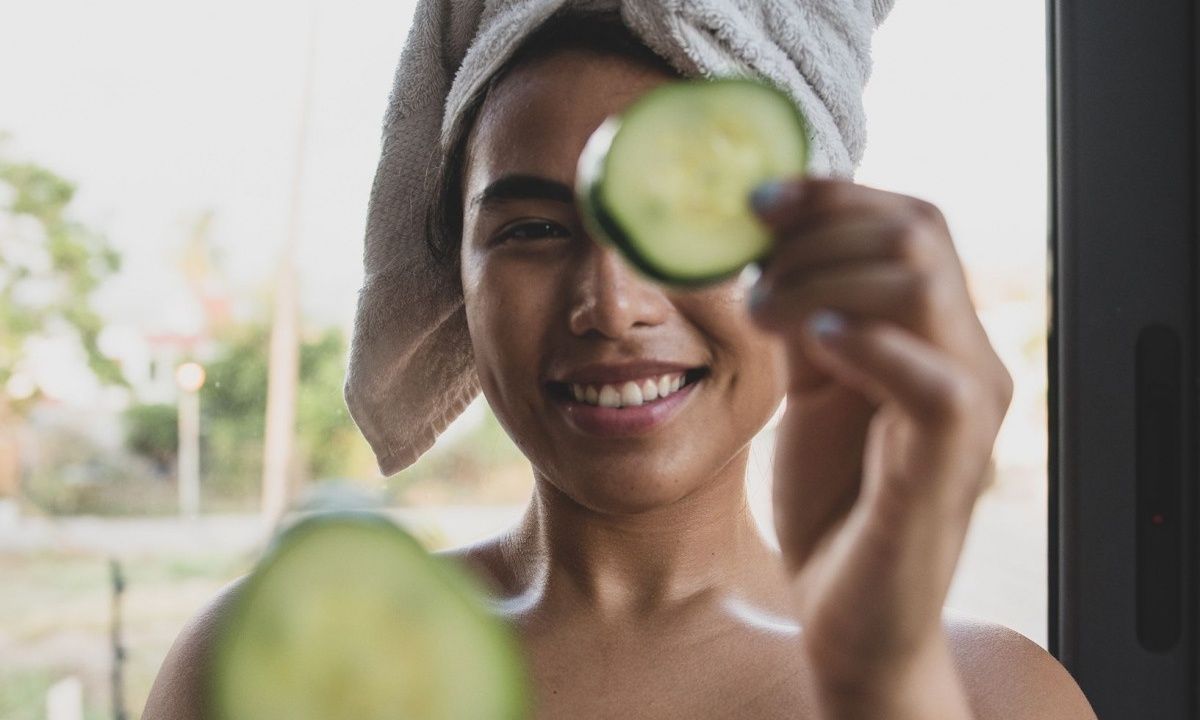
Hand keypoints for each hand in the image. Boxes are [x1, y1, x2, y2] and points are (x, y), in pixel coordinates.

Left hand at [745, 177, 1013, 697]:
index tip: (758, 200)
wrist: (851, 608)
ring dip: (820, 281)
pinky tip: (816, 345)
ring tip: (766, 317)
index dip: (834, 193)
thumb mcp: (811, 382)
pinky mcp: (952, 462)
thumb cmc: (834, 494)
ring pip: (921, 285)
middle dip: (817, 232)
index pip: (910, 219)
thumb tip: (765, 236)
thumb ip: (807, 312)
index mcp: (935, 331)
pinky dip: (867, 346)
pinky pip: (933, 380)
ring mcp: (970, 405)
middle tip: (755, 276)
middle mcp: (967, 354)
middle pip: (918, 231)